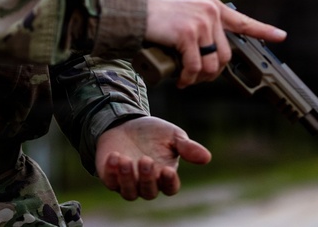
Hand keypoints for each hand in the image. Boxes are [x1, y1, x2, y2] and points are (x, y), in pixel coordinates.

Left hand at [95, 116, 210, 200]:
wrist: (125, 123)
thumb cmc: (152, 133)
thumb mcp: (171, 135)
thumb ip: (187, 147)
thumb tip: (207, 157)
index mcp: (165, 175)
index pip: (170, 188)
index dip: (169, 183)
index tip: (167, 170)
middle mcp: (147, 183)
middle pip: (149, 192)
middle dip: (147, 178)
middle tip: (145, 160)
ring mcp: (128, 182)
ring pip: (129, 193)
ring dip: (128, 179)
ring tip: (127, 160)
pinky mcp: (110, 177)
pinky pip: (111, 182)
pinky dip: (111, 172)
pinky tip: (114, 156)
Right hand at [144, 0, 286, 87]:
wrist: (134, 12)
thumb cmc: (156, 18)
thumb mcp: (186, 15)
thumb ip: (202, 27)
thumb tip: (213, 56)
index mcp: (212, 7)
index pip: (243, 21)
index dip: (263, 31)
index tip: (281, 36)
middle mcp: (211, 12)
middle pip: (224, 55)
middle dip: (212, 73)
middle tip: (195, 77)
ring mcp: (201, 22)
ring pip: (211, 64)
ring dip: (199, 78)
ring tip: (186, 79)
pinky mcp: (188, 34)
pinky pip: (195, 66)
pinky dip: (188, 78)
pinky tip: (181, 80)